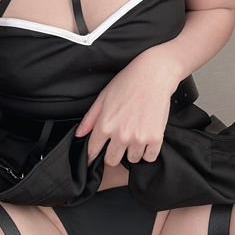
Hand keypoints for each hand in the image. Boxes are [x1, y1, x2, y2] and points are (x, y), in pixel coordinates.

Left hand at [74, 47, 181, 166]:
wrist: (154, 74)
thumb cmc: (128, 82)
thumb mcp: (103, 97)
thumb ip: (90, 118)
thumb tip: (79, 134)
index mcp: (105, 125)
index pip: (93, 151)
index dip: (91, 156)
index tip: (92, 159)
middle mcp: (121, 135)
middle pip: (112, 160)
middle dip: (112, 154)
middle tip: (117, 143)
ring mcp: (139, 138)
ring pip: (132, 160)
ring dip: (132, 151)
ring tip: (134, 136)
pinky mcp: (155, 138)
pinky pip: (149, 157)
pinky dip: (147, 151)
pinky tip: (146, 139)